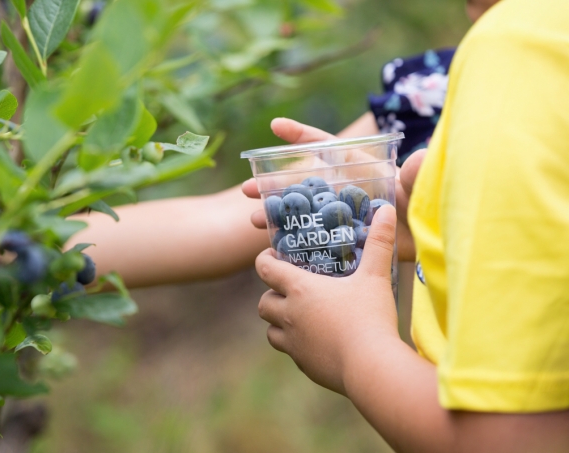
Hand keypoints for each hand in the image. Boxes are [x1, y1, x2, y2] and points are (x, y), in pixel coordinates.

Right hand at [242, 117, 426, 260]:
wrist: (436, 239)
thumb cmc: (429, 204)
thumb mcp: (423, 185)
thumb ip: (418, 173)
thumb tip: (418, 158)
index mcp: (359, 169)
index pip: (328, 147)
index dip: (302, 135)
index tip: (275, 127)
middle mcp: (346, 191)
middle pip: (303, 184)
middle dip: (273, 185)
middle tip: (246, 190)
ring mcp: (343, 216)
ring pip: (303, 213)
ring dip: (278, 215)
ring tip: (255, 222)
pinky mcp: (346, 240)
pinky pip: (315, 239)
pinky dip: (295, 242)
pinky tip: (277, 248)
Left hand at [255, 205, 398, 394]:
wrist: (371, 368)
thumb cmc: (370, 317)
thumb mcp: (375, 276)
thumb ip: (379, 242)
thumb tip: (387, 210)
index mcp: (299, 289)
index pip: (265, 268)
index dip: (265, 259)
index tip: (274, 256)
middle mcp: (289, 315)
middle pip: (263, 302)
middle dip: (272, 295)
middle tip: (290, 290)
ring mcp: (293, 343)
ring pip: (271, 330)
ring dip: (279, 322)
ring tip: (299, 317)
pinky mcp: (303, 365)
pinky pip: (291, 352)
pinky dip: (297, 345)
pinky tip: (317, 341)